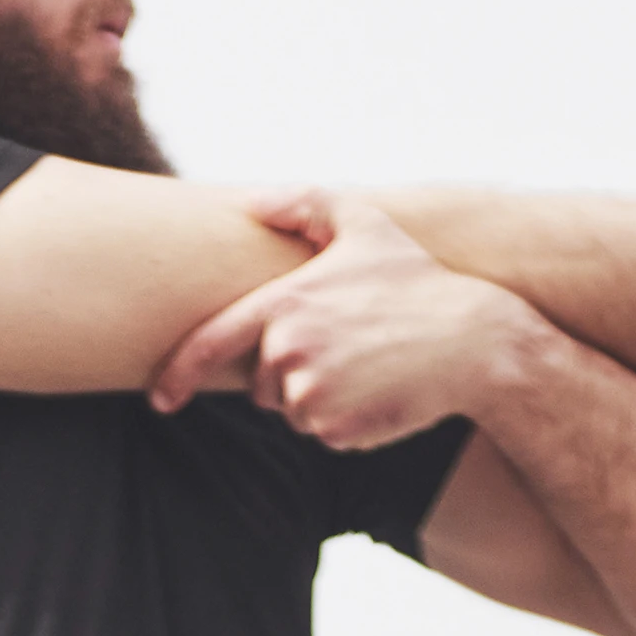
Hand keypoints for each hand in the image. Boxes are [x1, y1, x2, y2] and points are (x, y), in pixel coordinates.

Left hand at [148, 189, 550, 453]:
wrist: (474, 341)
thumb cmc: (418, 281)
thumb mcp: (365, 225)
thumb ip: (305, 205)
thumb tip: (250, 201)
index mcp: (286, 304)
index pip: (213, 343)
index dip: (179, 372)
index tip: (160, 398)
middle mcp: (288, 351)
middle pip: (265, 382)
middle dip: (296, 370)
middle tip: (352, 345)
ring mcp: (310, 395)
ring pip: (295, 410)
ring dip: (324, 396)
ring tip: (371, 365)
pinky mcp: (335, 430)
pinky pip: (324, 434)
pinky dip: (348, 421)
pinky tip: (382, 392)